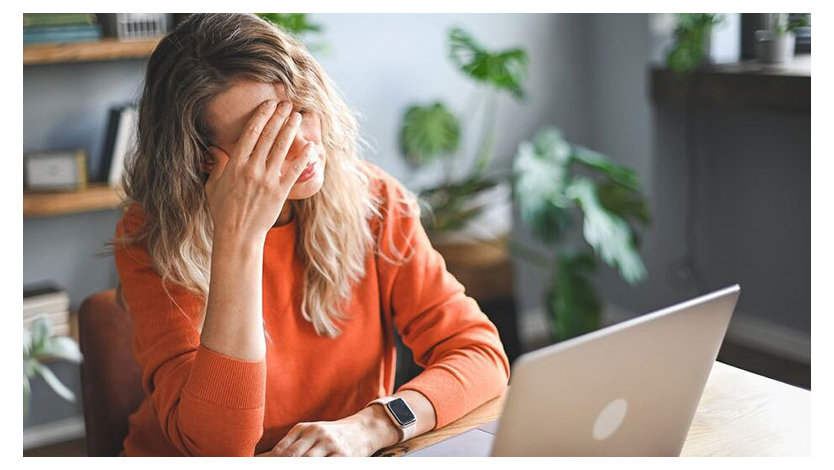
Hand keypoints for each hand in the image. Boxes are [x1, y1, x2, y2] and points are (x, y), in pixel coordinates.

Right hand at [205, 99, 314, 241]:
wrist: (237, 234)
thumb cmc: (224, 211)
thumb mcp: (213, 185)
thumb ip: (217, 165)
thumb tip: (214, 148)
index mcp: (235, 164)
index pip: (251, 133)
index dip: (262, 115)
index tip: (269, 104)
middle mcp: (251, 169)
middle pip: (268, 136)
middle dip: (279, 116)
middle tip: (287, 103)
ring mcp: (267, 180)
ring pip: (281, 148)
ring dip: (290, 129)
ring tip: (297, 116)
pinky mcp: (280, 192)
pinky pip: (294, 170)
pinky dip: (303, 157)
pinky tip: (310, 146)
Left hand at [267, 406, 398, 456]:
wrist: (363, 430)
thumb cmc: (331, 435)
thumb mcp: (312, 434)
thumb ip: (292, 446)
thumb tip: (267, 459)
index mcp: (303, 428)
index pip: (281, 450)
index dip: (271, 464)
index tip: (262, 469)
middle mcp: (315, 433)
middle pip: (292, 457)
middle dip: (282, 467)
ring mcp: (330, 445)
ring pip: (307, 462)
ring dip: (298, 468)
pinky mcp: (343, 456)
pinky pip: (325, 466)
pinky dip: (317, 468)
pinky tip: (313, 469)